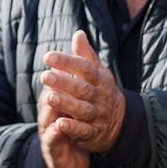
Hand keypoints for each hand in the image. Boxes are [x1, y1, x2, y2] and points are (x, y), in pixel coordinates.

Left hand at [36, 31, 123, 167]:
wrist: (122, 122)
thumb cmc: (102, 91)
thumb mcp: (98, 73)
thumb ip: (86, 55)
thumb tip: (78, 34)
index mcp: (100, 80)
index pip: (84, 68)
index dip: (67, 62)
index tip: (47, 56)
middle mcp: (100, 97)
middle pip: (82, 89)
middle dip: (64, 82)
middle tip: (44, 76)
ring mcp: (98, 116)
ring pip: (82, 109)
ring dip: (66, 104)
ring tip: (49, 97)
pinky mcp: (94, 134)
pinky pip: (84, 131)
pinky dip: (73, 128)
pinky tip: (59, 123)